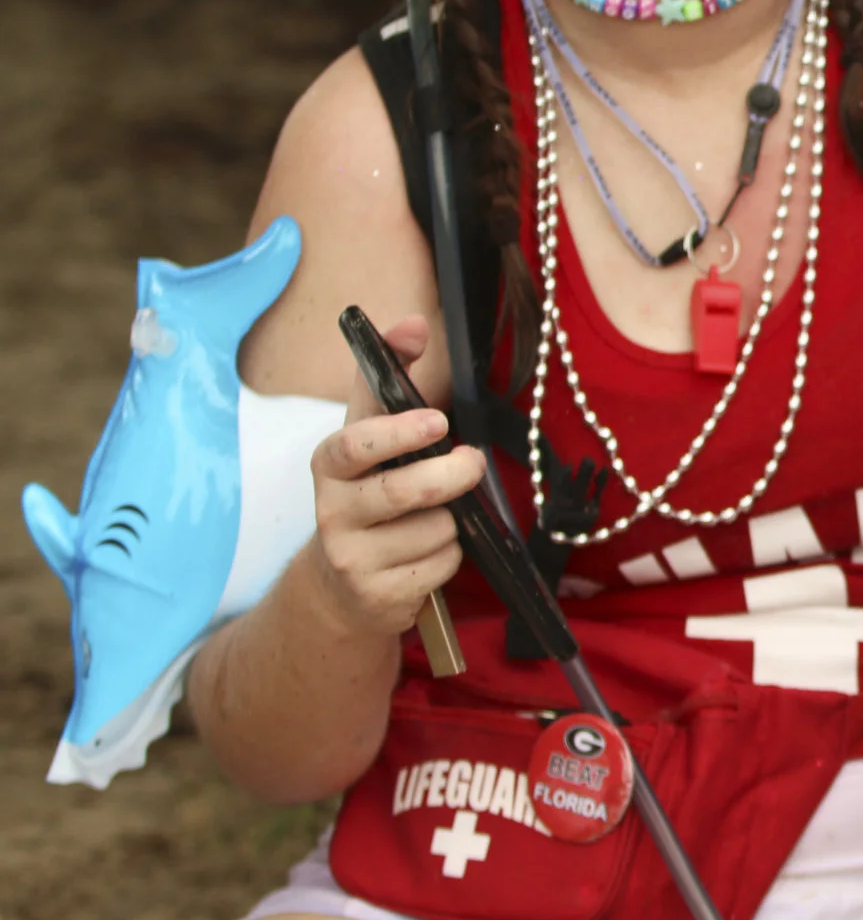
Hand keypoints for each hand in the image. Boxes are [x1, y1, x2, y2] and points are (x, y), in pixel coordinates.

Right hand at [304, 315, 477, 637]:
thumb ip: (390, 378)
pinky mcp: (377, 595)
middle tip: (473, 462)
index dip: (395, 433)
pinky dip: (448, 558)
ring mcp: (351, 558)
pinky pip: (440, 566)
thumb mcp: (373, 438)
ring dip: (450, 524)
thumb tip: (411, 324)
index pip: (352, 444)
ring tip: (433, 520)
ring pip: (433, 530)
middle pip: (401, 491)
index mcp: (331, 466)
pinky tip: (426, 554)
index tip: (437, 420)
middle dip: (448, 475)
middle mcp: (332, 512)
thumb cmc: (369, 493)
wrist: (342, 585)